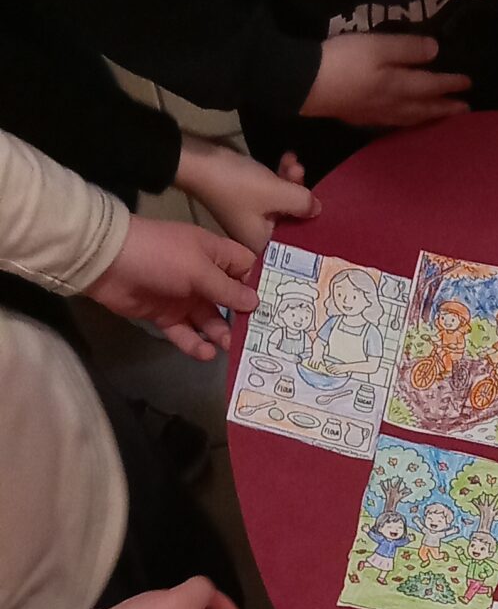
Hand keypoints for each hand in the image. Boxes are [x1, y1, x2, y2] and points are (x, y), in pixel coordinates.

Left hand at [88, 218, 258, 358]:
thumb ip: (226, 289)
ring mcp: (184, 297)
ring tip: (229, 346)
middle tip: (259, 337)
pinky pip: (187, 333)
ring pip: (210, 319)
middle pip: (231, 300)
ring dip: (221, 333)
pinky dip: (196, 344)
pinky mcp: (166, 316)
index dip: (260, 285)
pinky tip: (206, 354)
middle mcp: (203, 276)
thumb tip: (256, 303)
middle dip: (244, 317)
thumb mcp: (199, 268)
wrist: (108, 263)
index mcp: (214, 254)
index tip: (278, 307)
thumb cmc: (160, 256)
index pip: (245, 268)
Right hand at [176, 139, 318, 253]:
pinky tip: (286, 158)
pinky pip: (271, 191)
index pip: (294, 244)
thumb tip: (318, 210)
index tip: (325, 210)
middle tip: (301, 174)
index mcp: (259, 246)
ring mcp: (250, 216)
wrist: (200, 160)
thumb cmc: (237, 184)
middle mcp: (254, 236)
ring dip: (290, 180)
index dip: (310, 226)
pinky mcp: (246, 197)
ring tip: (292, 162)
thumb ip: (303, 203)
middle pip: (290, 220)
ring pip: (281, 202)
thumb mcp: (277, 193)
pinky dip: (279, 177)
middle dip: (299, 194)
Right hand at [303, 32, 470, 129]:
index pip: (433, 85)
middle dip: (446, 108)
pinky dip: (406, 121)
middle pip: (425, 108)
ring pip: (410, 118)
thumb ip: (408, 49)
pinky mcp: (359, 116)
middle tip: (465, 110)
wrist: (306, 85)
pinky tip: (403, 119)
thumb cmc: (345, 61)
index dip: (451, 84)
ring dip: (428, 117)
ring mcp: (375, 114)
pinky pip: (393, 122)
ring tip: (440, 117)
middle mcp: (393, 105)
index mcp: (400, 86)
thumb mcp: (379, 46)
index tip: (469, 84)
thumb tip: (436, 51)